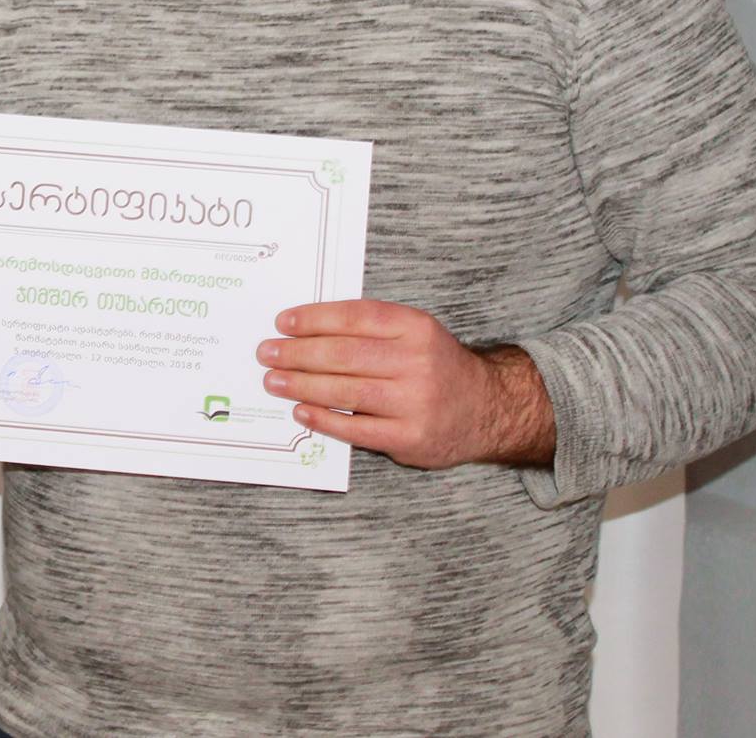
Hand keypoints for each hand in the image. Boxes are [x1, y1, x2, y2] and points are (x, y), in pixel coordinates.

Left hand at [256, 300, 554, 468]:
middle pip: (345, 354)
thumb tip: (304, 327)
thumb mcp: (414, 333)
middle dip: (298, 353)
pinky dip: (324, 419)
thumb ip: (370, 328)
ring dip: (302, 385)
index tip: (283, 322)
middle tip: (267, 352)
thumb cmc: (435, 366)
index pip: (356, 317)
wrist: (487, 409)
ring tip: (273, 380)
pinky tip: (301, 411)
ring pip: (346, 391)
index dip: (315, 318)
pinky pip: (356, 428)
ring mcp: (415, 402)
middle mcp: (418, 362)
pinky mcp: (410, 438)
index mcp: (416, 328)